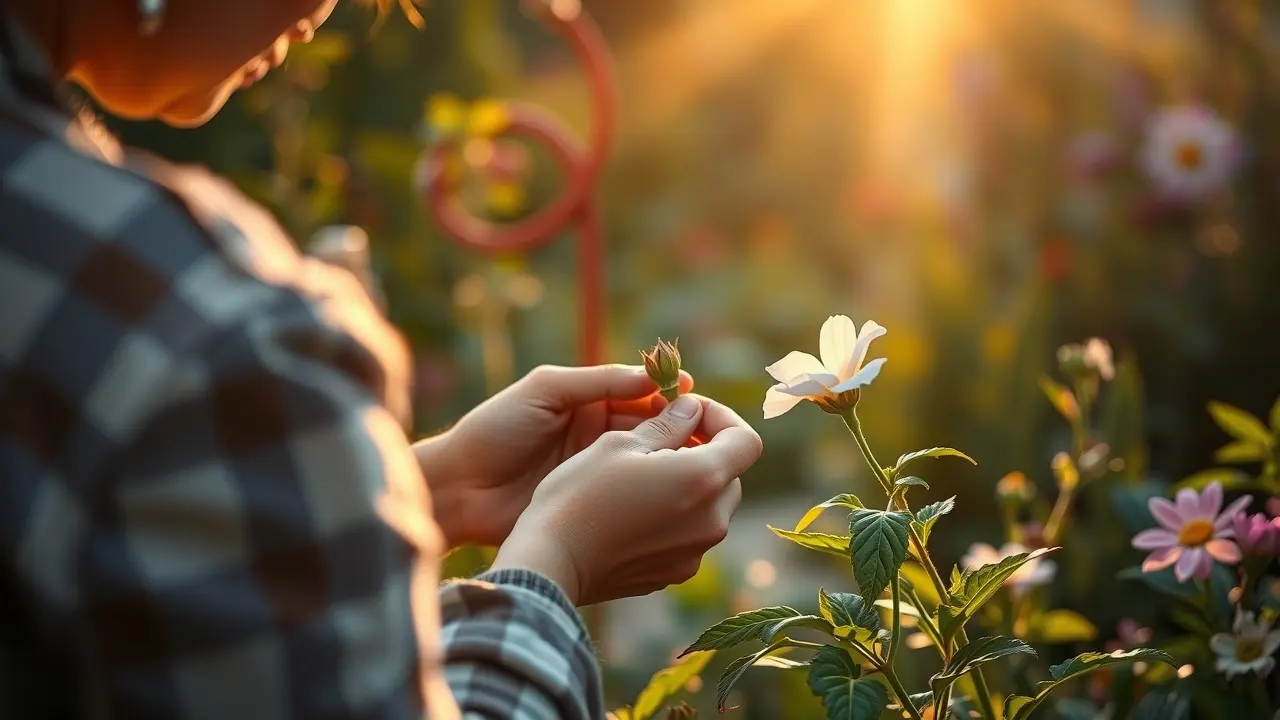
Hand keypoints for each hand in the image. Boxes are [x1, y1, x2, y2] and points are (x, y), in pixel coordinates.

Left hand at [415, 364, 693, 547]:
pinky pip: (630, 495)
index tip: (698, 400)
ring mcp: (596, 472)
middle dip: (679, 430)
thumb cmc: (494, 430)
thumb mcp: (545, 390)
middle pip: (652, 429)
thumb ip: (597, 380)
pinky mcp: (592, 503)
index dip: (670, 397)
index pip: (642, 395)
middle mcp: (597, 435)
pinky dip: (652, 493)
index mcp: (587, 402)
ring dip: (670, 462)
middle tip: (708, 437)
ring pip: (646, 463)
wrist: (458, 489)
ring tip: (697, 466)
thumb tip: (653, 376)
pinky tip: (673, 495)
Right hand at [489, 394, 762, 605]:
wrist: (550, 562)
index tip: (690, 413)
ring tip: (645, 475)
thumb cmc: (581, 493)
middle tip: (663, 439)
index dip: (723, 419)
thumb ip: (668, 424)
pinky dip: (675, 516)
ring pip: (711, 506)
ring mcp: (695, 553)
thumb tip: (692, 409)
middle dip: (705, 452)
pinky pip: (689, 535)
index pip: (746, 441)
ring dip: (690, 485)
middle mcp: (711, 521)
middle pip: (730, 475)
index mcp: (703, 479)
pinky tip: (635, 510)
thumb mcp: (621, 443)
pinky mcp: (674, 573)